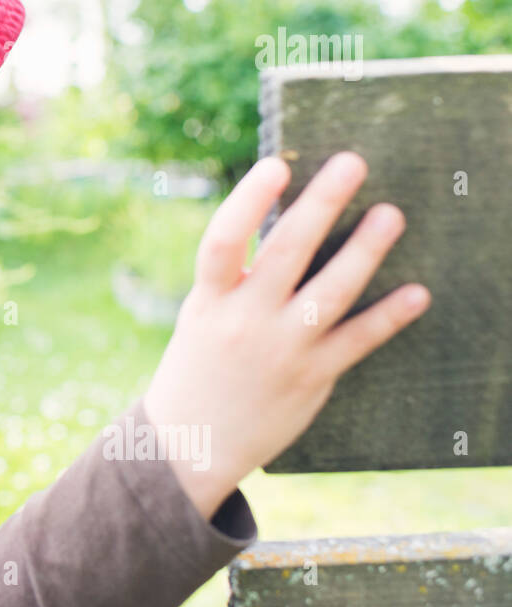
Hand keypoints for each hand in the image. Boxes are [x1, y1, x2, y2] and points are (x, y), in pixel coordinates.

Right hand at [142, 152, 430, 520]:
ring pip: (329, 292)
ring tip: (391, 214)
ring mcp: (280, 350)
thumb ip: (238, 279)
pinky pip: (356, 341)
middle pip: (286, 253)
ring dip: (364, 251)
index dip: (248, 201)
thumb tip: (291, 226)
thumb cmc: (198, 366)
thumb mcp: (202, 316)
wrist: (191, 443)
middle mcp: (244, 321)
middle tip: (353, 163)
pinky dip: (388, 317)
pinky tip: (416, 293)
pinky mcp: (311, 378)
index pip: (223, 242)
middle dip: (321, 204)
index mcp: (208, 301)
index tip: (276, 166)